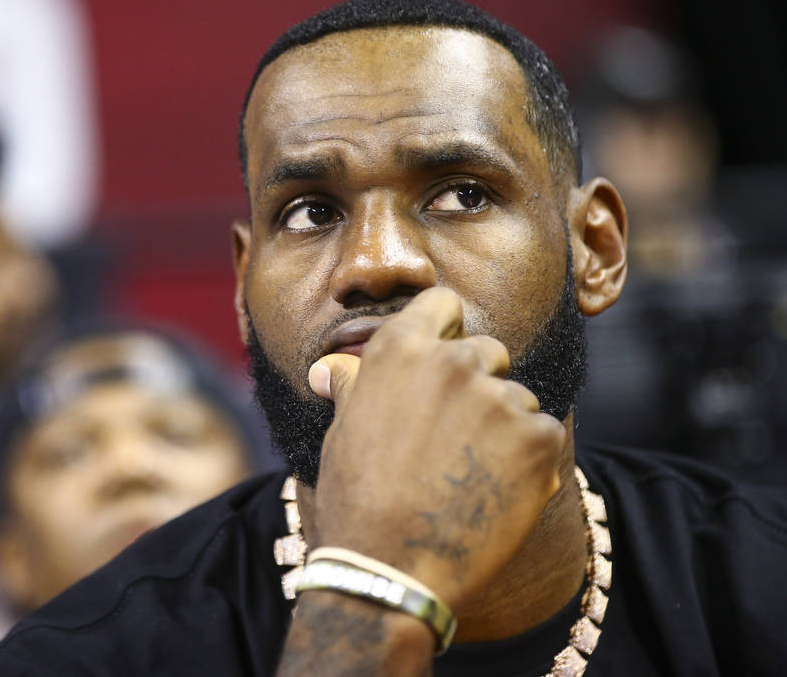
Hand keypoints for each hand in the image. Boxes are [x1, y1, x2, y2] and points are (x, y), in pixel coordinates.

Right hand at [306, 287, 565, 611]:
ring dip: (503, 427)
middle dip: (476, 385)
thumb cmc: (355, 498)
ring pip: (517, 398)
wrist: (389, 569)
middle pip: (488, 351)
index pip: (442, 304)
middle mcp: (453, 361)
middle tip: (453, 438)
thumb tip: (329, 366)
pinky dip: (528, 462)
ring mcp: (499, 398)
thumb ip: (352, 386)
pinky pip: (543, 435)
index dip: (445, 328)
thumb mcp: (342, 431)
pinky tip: (495, 493)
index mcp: (399, 349)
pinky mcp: (538, 438)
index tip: (442, 358)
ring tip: (469, 476)